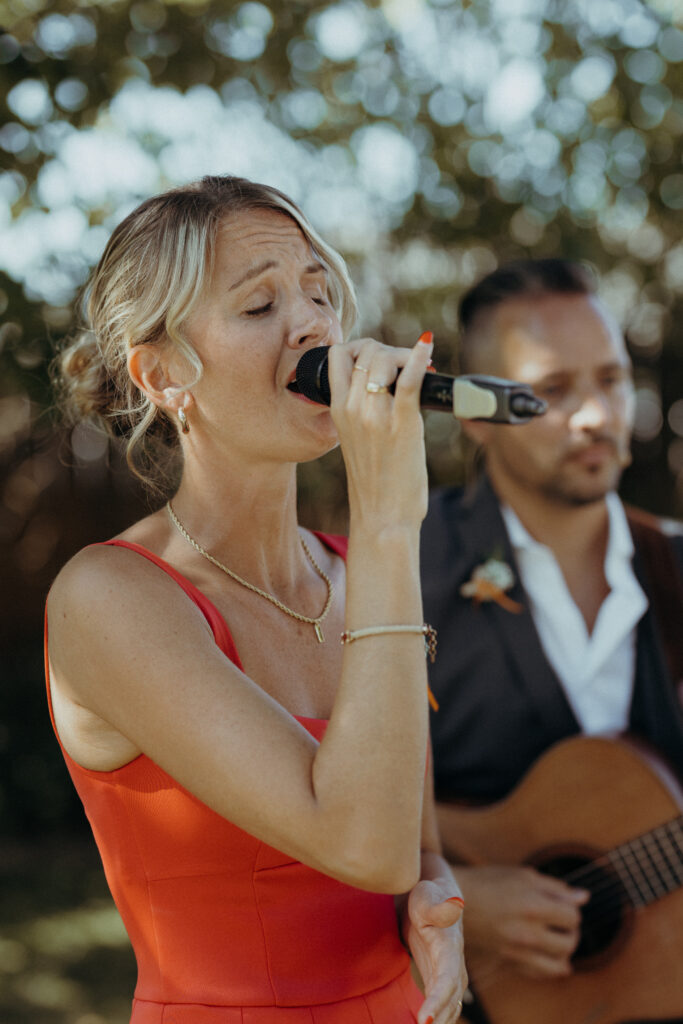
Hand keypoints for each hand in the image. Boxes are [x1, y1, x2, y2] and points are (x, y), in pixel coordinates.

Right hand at [327, 336, 431, 529]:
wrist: (382, 516)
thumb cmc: (375, 482)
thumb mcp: (356, 439)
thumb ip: (363, 410)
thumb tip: (387, 385)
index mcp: (338, 410)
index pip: (338, 355)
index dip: (360, 346)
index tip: (380, 357)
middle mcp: (353, 408)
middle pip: (365, 350)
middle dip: (388, 349)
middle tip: (406, 365)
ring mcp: (376, 415)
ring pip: (384, 358)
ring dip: (405, 355)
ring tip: (419, 368)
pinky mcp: (403, 424)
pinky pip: (410, 379)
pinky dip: (420, 358)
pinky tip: (428, 347)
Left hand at [402, 877, 467, 1023]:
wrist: (431, 898)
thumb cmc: (427, 896)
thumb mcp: (428, 898)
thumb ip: (440, 907)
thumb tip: (457, 902)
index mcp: (450, 950)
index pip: (447, 981)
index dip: (438, 1002)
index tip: (424, 1021)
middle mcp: (454, 969)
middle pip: (450, 1004)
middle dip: (439, 1023)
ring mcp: (447, 978)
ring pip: (447, 1010)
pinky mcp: (436, 982)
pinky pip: (438, 1008)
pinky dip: (433, 1021)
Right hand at [456, 865, 589, 977]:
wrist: (453, 902)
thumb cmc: (488, 882)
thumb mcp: (522, 875)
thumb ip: (555, 887)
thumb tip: (584, 897)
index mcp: (533, 905)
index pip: (572, 916)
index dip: (571, 908)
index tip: (561, 903)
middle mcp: (527, 932)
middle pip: (570, 942)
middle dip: (570, 931)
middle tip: (561, 922)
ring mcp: (518, 951)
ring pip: (560, 964)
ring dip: (564, 951)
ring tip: (555, 938)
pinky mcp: (509, 962)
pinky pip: (541, 973)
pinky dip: (550, 966)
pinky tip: (546, 954)